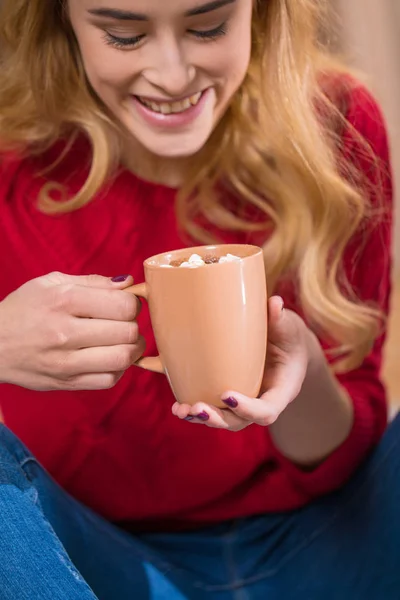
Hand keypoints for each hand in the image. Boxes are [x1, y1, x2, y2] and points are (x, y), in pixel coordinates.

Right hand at [0, 272, 144, 390]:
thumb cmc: (24, 309)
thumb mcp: (51, 283)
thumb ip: (93, 282)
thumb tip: (128, 283)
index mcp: (63, 300)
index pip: (123, 305)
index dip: (133, 304)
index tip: (125, 304)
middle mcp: (65, 332)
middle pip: (127, 332)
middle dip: (134, 325)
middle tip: (124, 323)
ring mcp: (65, 361)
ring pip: (123, 358)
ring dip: (132, 348)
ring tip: (124, 341)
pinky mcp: (66, 382)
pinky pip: (109, 380)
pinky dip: (119, 369)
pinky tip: (110, 358)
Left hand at [172, 296, 318, 430]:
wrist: (285, 346)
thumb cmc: (288, 336)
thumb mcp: (288, 327)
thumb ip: (281, 319)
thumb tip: (274, 303)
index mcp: (281, 390)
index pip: (267, 410)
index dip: (247, 408)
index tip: (226, 395)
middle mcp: (262, 402)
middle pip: (240, 422)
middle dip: (218, 418)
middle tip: (198, 407)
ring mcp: (245, 404)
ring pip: (224, 421)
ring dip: (202, 418)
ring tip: (181, 410)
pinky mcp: (229, 399)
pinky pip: (214, 411)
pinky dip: (195, 412)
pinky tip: (178, 407)